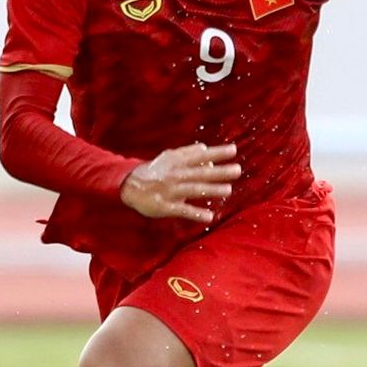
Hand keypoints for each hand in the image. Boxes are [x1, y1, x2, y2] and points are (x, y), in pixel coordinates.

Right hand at [120, 143, 240, 223]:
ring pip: (194, 189)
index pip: (200, 155)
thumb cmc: (154, 171)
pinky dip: (196, 214)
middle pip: (201, 173)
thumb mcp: (169, 157)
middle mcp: (175, 174)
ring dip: (212, 190)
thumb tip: (206, 149)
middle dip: (219, 172)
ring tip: (228, 190)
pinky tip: (209, 217)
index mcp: (177, 162)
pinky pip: (182, 210)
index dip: (217, 153)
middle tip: (237, 170)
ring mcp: (171, 190)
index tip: (233, 150)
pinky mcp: (165, 206)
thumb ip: (187, 153)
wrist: (128, 186)